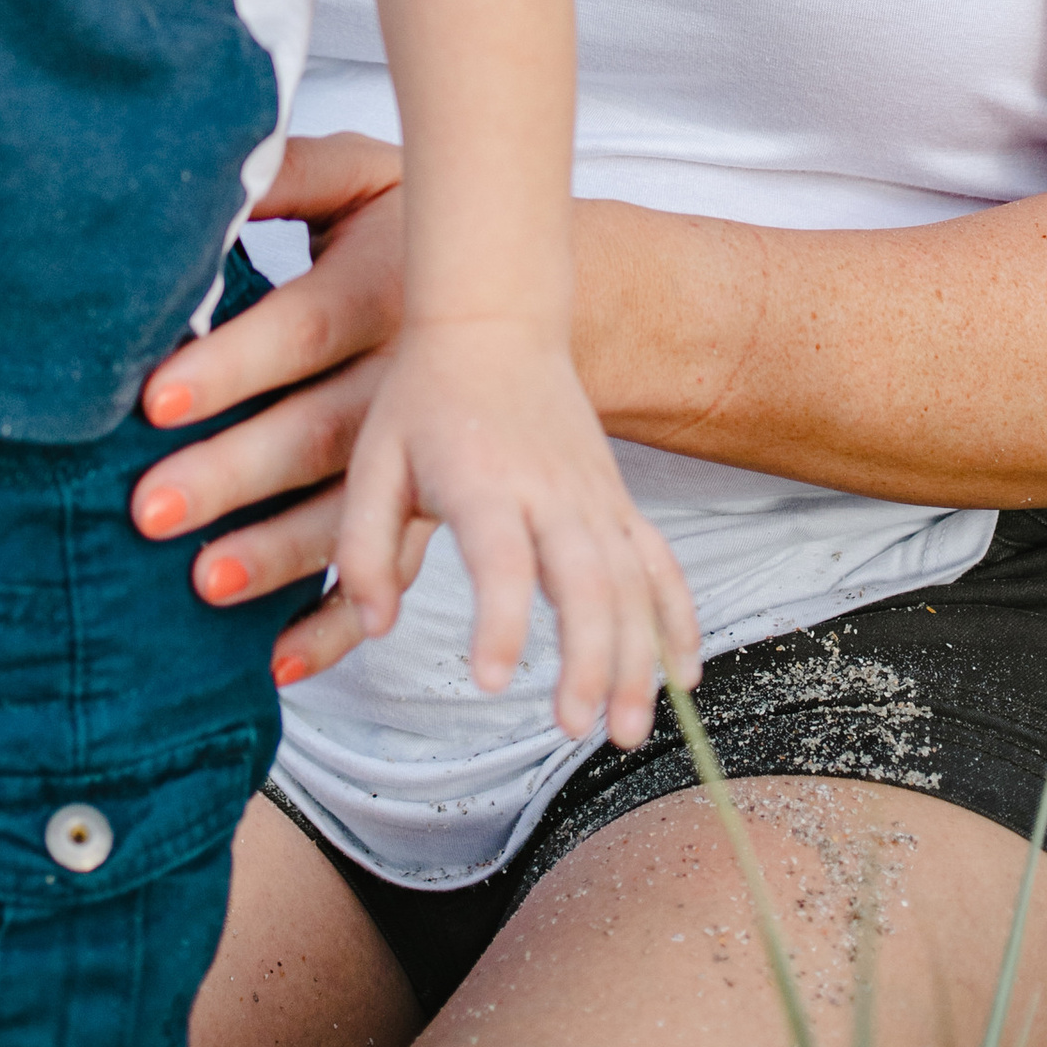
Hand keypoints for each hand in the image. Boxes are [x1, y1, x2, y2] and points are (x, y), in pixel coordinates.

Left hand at [133, 136, 407, 688]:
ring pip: (349, 515)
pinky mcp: (429, 508)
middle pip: (313, 434)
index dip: (229, 364)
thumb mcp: (366, 180)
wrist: (523, 303)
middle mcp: (401, 384)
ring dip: (277, 555)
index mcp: (379, 294)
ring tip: (205, 583)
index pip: (296, 331)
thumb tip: (215, 165)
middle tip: (148, 509)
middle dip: (231, 474)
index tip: (155, 396)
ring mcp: (422, 457)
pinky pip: (390, 575)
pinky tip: (280, 656)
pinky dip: (338, 624)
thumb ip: (291, 174)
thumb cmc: (412, 234)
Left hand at [335, 321, 697, 747]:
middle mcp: (549, 489)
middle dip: (590, 659)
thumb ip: (363, 546)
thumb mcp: (373, 459)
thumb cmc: (427, 394)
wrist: (495, 316)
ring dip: (637, 657)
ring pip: (632, 582)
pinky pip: (660, 562)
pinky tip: (683, 673)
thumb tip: (374, 629)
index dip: (501, 621)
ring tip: (625, 729)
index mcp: (484, 480)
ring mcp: (593, 494)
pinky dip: (677, 617)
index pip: (502, 559)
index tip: (491, 681)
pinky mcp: (616, 499)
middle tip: (575, 728)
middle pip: (587, 580)